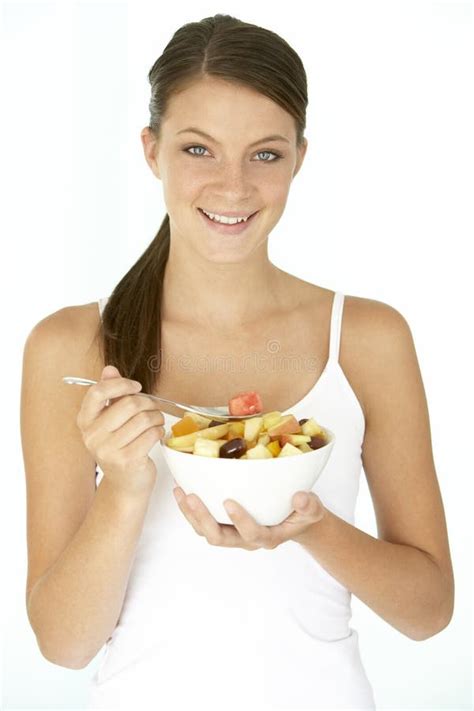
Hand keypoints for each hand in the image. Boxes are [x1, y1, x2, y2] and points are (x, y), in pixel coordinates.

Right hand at [77, 365, 164, 495]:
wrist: (126, 484)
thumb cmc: (120, 446)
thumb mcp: (111, 419)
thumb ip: (110, 393)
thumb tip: (109, 369)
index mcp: (85, 422)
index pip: (97, 392)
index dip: (120, 384)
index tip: (136, 386)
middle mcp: (92, 436)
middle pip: (128, 404)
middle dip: (148, 403)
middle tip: (153, 407)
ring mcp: (108, 450)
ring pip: (143, 419)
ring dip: (157, 417)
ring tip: (156, 421)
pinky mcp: (127, 461)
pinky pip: (151, 434)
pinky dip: (159, 431)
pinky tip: (156, 434)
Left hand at [172, 486, 325, 549]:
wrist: (296, 520)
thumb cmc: (303, 514)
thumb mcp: (313, 509)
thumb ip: (308, 505)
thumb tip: (300, 497)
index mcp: (268, 537)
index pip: (252, 534)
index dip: (240, 521)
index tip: (229, 502)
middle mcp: (246, 539)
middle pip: (219, 537)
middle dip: (203, 518)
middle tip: (191, 497)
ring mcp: (234, 534)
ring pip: (206, 531)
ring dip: (190, 514)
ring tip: (180, 492)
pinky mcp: (225, 526)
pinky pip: (203, 523)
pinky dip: (190, 509)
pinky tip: (182, 490)